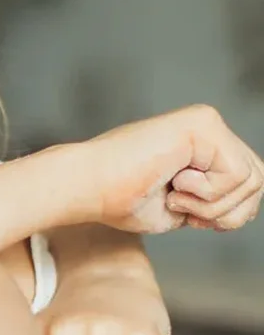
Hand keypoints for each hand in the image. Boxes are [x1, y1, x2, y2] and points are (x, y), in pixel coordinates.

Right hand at [85, 106, 262, 233]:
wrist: (86, 186)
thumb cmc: (119, 198)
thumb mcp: (183, 206)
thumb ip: (216, 200)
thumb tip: (247, 207)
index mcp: (202, 143)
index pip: (249, 183)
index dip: (227, 213)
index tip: (184, 212)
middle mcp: (207, 126)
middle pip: (258, 181)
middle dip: (227, 212)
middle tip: (182, 207)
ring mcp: (205, 121)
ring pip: (252, 180)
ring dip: (212, 204)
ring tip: (175, 196)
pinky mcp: (201, 124)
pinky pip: (237, 173)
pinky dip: (207, 193)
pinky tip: (174, 182)